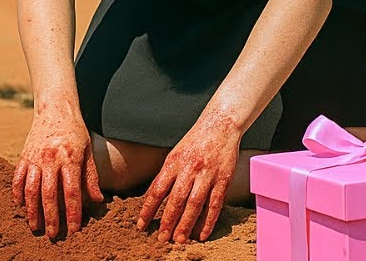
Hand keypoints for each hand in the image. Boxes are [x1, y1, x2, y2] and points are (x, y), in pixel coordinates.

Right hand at [12, 108, 104, 238]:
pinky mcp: (24, 155)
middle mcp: (50, 159)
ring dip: (32, 210)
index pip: (71, 191)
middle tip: (53, 235)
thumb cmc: (75, 130)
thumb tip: (97, 200)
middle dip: (51, 217)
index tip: (74, 229)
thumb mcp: (88, 150)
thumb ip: (91, 176)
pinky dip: (17, 193)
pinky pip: (18, 177)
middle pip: (49, 194)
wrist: (54, 108)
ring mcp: (34, 157)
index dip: (73, 212)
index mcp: (70, 158)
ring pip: (31, 188)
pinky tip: (20, 205)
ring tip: (35, 226)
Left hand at [137, 115, 241, 242]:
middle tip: (162, 239)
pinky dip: (209, 221)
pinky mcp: (223, 179)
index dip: (148, 209)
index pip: (157, 190)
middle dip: (168, 221)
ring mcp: (207, 174)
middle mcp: (190, 168)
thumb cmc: (194, 141)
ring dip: (187, 224)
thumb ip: (165, 175)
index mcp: (174, 162)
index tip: (141, 225)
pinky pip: (215, 204)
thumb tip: (152, 197)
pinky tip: (203, 234)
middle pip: (176, 200)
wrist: (220, 125)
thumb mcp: (174, 154)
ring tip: (180, 239)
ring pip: (195, 204)